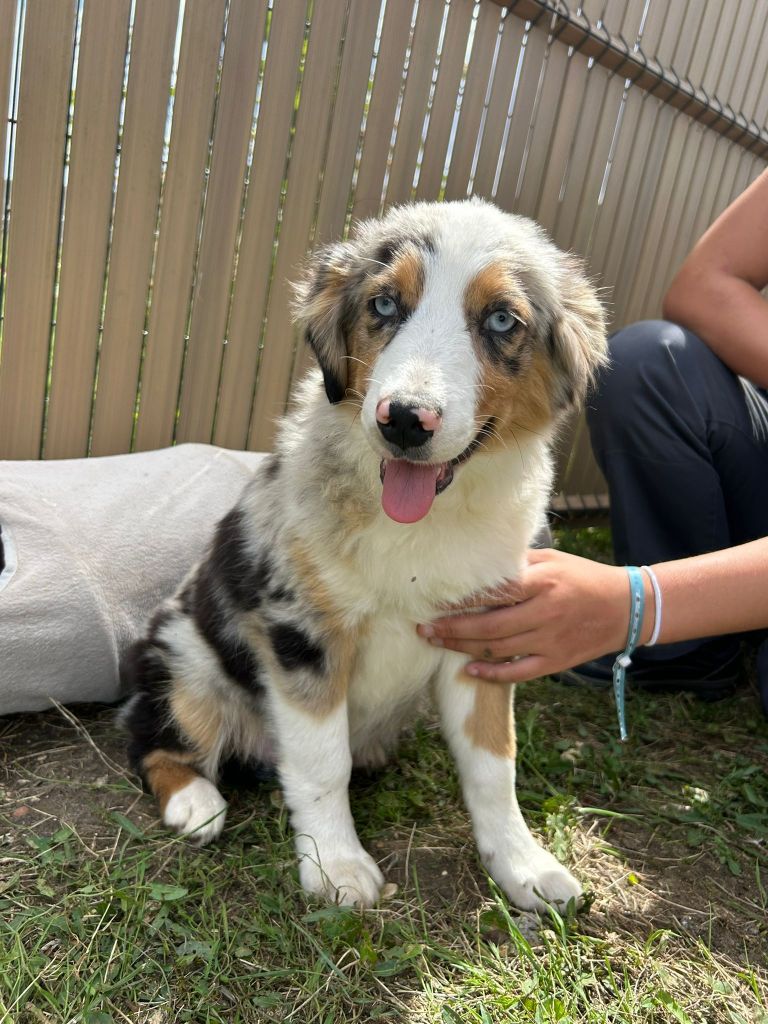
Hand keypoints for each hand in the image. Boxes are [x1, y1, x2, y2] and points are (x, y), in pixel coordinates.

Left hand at [417, 548, 633, 682]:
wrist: (627, 608)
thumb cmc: (584, 578)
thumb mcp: (553, 560)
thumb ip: (518, 564)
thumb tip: (480, 564)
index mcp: (542, 582)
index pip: (493, 592)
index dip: (461, 599)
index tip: (434, 600)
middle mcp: (544, 613)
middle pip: (488, 626)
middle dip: (451, 629)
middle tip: (424, 629)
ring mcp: (550, 640)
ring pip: (498, 650)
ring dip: (463, 649)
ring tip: (437, 643)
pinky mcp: (556, 661)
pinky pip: (518, 673)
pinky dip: (492, 674)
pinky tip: (469, 669)